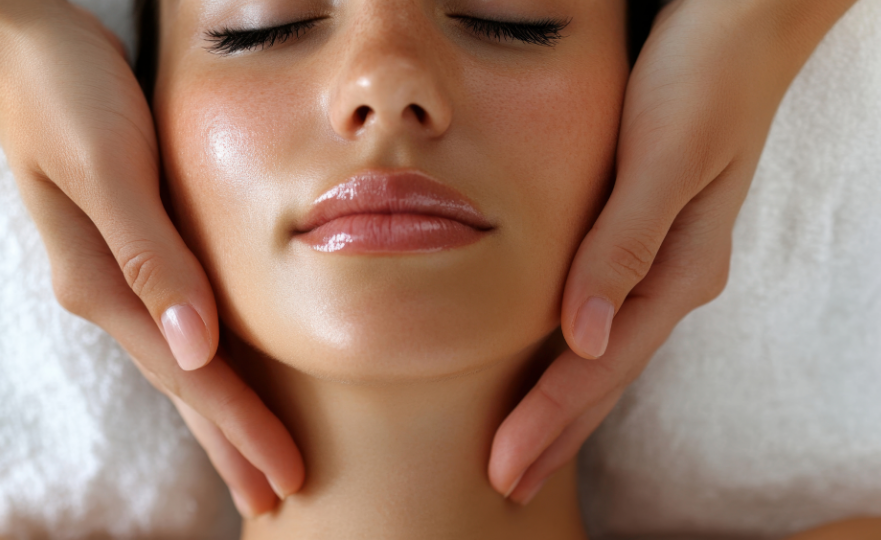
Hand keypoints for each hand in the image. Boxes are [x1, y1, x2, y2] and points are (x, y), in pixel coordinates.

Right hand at [0, 0, 302, 515]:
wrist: (24, 44)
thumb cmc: (66, 93)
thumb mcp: (107, 166)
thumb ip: (150, 256)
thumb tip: (196, 348)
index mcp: (105, 284)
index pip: (190, 376)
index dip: (241, 429)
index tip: (286, 477)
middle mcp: (110, 292)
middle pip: (185, 387)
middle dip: (232, 445)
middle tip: (276, 497)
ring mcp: (117, 275)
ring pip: (181, 364)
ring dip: (221, 417)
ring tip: (252, 463)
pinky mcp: (132, 249)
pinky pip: (177, 327)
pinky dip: (207, 366)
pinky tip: (221, 377)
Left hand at [487, 0, 858, 503]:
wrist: (739, 24)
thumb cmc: (701, 77)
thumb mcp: (664, 156)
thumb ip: (624, 246)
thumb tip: (584, 338)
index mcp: (678, 269)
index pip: (601, 366)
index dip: (550, 421)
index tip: (505, 470)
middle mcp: (672, 277)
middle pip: (606, 376)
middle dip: (556, 435)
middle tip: (508, 486)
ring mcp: (664, 263)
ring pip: (606, 355)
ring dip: (564, 408)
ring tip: (527, 451)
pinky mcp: (646, 239)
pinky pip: (606, 318)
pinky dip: (573, 359)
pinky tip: (556, 369)